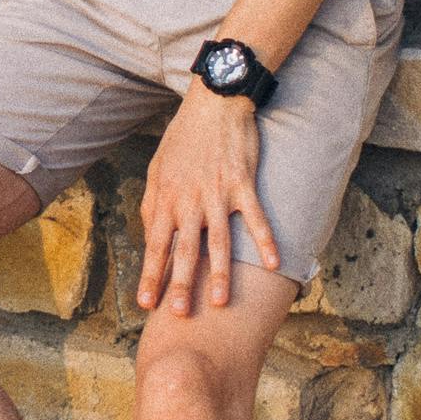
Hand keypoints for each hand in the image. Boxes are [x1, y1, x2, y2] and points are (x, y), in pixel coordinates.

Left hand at [136, 82, 278, 316]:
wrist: (213, 105)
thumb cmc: (183, 140)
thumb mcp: (157, 169)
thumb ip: (153, 204)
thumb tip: (150, 235)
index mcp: (166, 198)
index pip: (155, 244)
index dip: (151, 274)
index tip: (146, 303)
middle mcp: (189, 200)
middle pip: (184, 249)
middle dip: (180, 284)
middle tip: (179, 314)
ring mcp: (217, 193)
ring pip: (217, 240)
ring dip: (218, 273)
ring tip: (219, 302)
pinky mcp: (243, 184)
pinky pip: (255, 217)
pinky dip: (265, 240)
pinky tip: (274, 264)